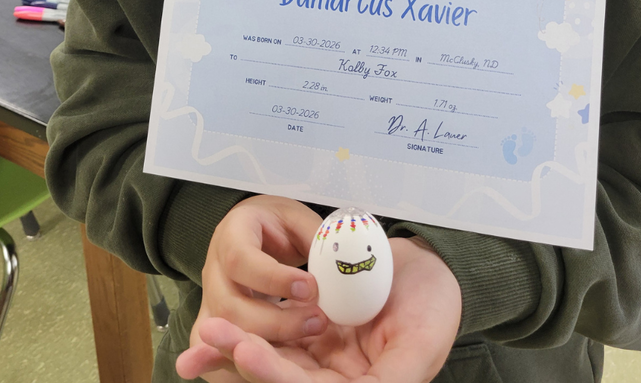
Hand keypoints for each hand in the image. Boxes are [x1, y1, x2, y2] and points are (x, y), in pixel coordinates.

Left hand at [176, 234, 461, 382]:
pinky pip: (274, 337)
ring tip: (205, 332)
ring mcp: (320, 359)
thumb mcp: (421, 346)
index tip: (246, 350)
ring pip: (271, 360)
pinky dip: (245, 333)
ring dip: (235, 348)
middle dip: (243, 361)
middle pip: (283, 378)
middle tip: (212, 334)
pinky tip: (216, 330)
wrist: (432, 270)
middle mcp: (334, 382)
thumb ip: (394, 379)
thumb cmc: (434, 307)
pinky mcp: (311, 334)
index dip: (275, 375)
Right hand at [185, 195, 327, 359]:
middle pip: (230, 305)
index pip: (241, 259)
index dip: (275, 279)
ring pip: (226, 333)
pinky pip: (220, 351)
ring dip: (269, 342)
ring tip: (309, 333)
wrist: (256, 229)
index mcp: (233, 233)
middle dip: (276, 321)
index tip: (310, 288)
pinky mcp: (213, 323)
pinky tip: (278, 360)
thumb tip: (342, 262)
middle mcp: (214, 267)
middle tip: (318, 320)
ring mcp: (209, 298)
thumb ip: (317, 240)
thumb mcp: (299, 220)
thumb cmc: (278, 224)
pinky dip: (245, 361)